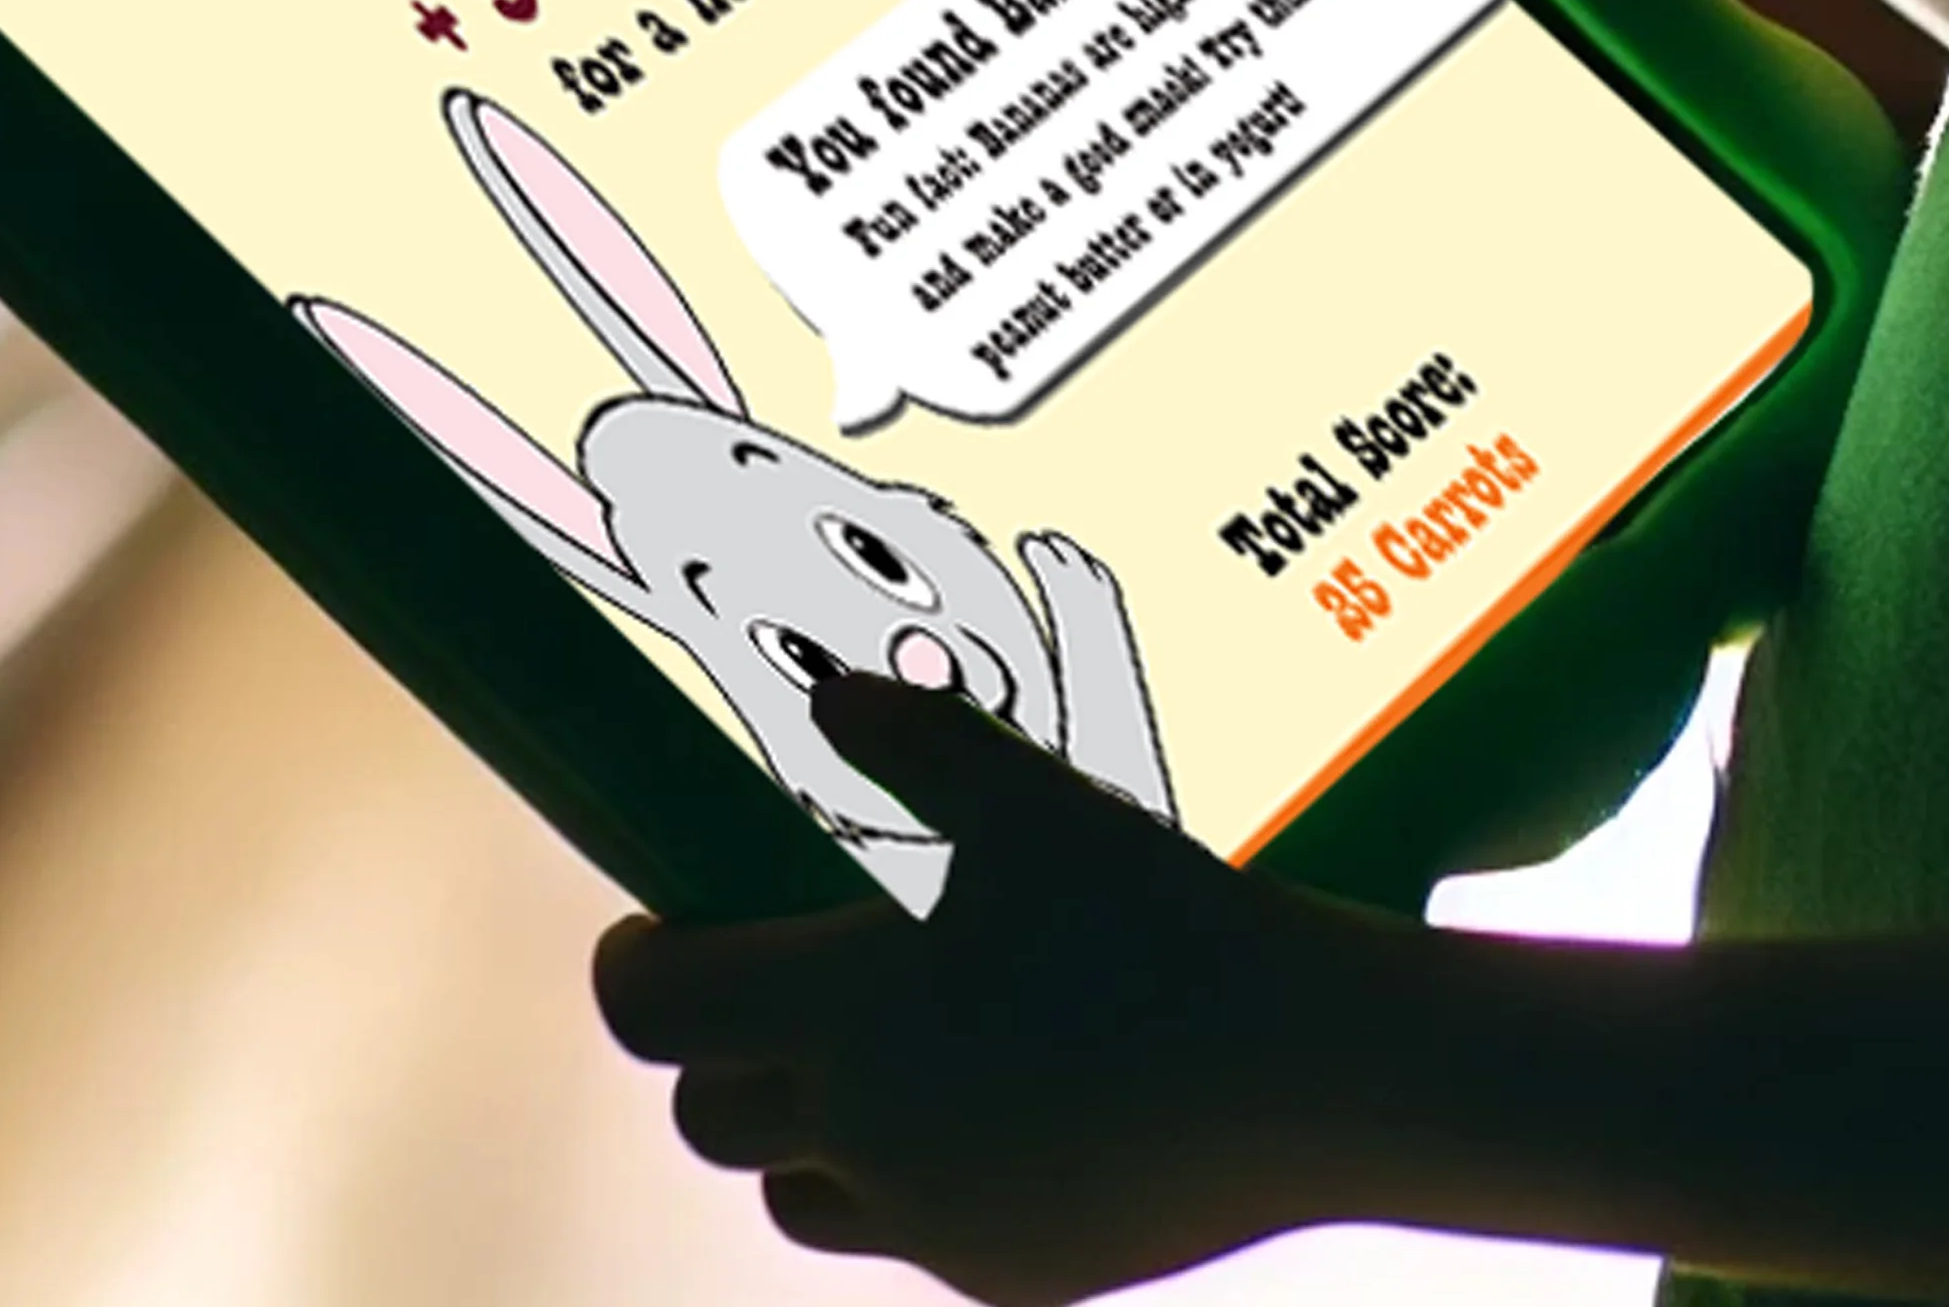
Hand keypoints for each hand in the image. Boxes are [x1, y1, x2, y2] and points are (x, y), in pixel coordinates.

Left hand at [592, 671, 1421, 1301]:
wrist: (1313, 1070)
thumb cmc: (1160, 915)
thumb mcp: (1029, 796)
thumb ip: (910, 737)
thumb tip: (830, 699)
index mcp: (837, 1016)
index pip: (651, 1014)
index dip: (635, 970)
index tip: (658, 933)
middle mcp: (864, 1136)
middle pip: (707, 1118)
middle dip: (716, 1052)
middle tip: (772, 989)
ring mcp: (936, 1222)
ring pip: (797, 1198)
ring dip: (802, 1133)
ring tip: (875, 1059)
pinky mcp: (1011, 1272)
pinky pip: (911, 1238)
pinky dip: (912, 1184)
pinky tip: (990, 1110)